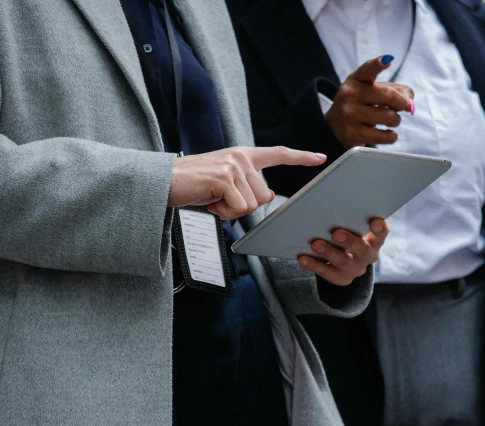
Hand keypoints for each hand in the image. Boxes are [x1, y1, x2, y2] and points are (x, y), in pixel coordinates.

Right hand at [167, 146, 325, 218]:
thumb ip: (248, 185)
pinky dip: (224, 213)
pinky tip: (209, 202)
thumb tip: (270, 195)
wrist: (164, 181)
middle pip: (265, 195)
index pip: (278, 153)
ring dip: (232, 210)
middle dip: (244, 206)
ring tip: (213, 199)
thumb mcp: (225, 183)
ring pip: (253, 204)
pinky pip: (239, 208)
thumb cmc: (194, 185)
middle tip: (221, 200)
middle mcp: (241, 157)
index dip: (301, 156)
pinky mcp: (224, 178)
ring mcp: (233, 166)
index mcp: (243, 155)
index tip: (320, 157)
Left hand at [298, 219, 388, 285]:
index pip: (381, 234)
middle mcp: (368, 255)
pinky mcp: (342, 278)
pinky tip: (303, 258)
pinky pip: (328, 273)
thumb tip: (327, 203)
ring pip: (344, 263)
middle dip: (349, 241)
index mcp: (374, 240)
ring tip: (315, 244)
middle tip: (336, 234)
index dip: (380, 229)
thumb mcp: (351, 226)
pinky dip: (314, 265)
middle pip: (362, 250)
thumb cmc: (347, 232)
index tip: (374, 222)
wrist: (343, 256)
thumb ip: (346, 218)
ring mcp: (355, 269)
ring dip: (329, 253)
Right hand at [325, 55, 414, 147]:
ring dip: (396, 120)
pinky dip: (392, 136)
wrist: (335, 124)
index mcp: (356, 79)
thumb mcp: (374, 89)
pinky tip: (387, 133)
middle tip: (401, 108)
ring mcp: (349, 115)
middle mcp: (350, 95)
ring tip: (390, 120)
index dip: (378, 64)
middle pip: (389, 96)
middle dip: (402, 104)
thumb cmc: (362, 103)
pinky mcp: (352, 135)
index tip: (387, 59)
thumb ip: (397, 90)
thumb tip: (410, 103)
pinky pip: (385, 136)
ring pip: (390, 118)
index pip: (368, 70)